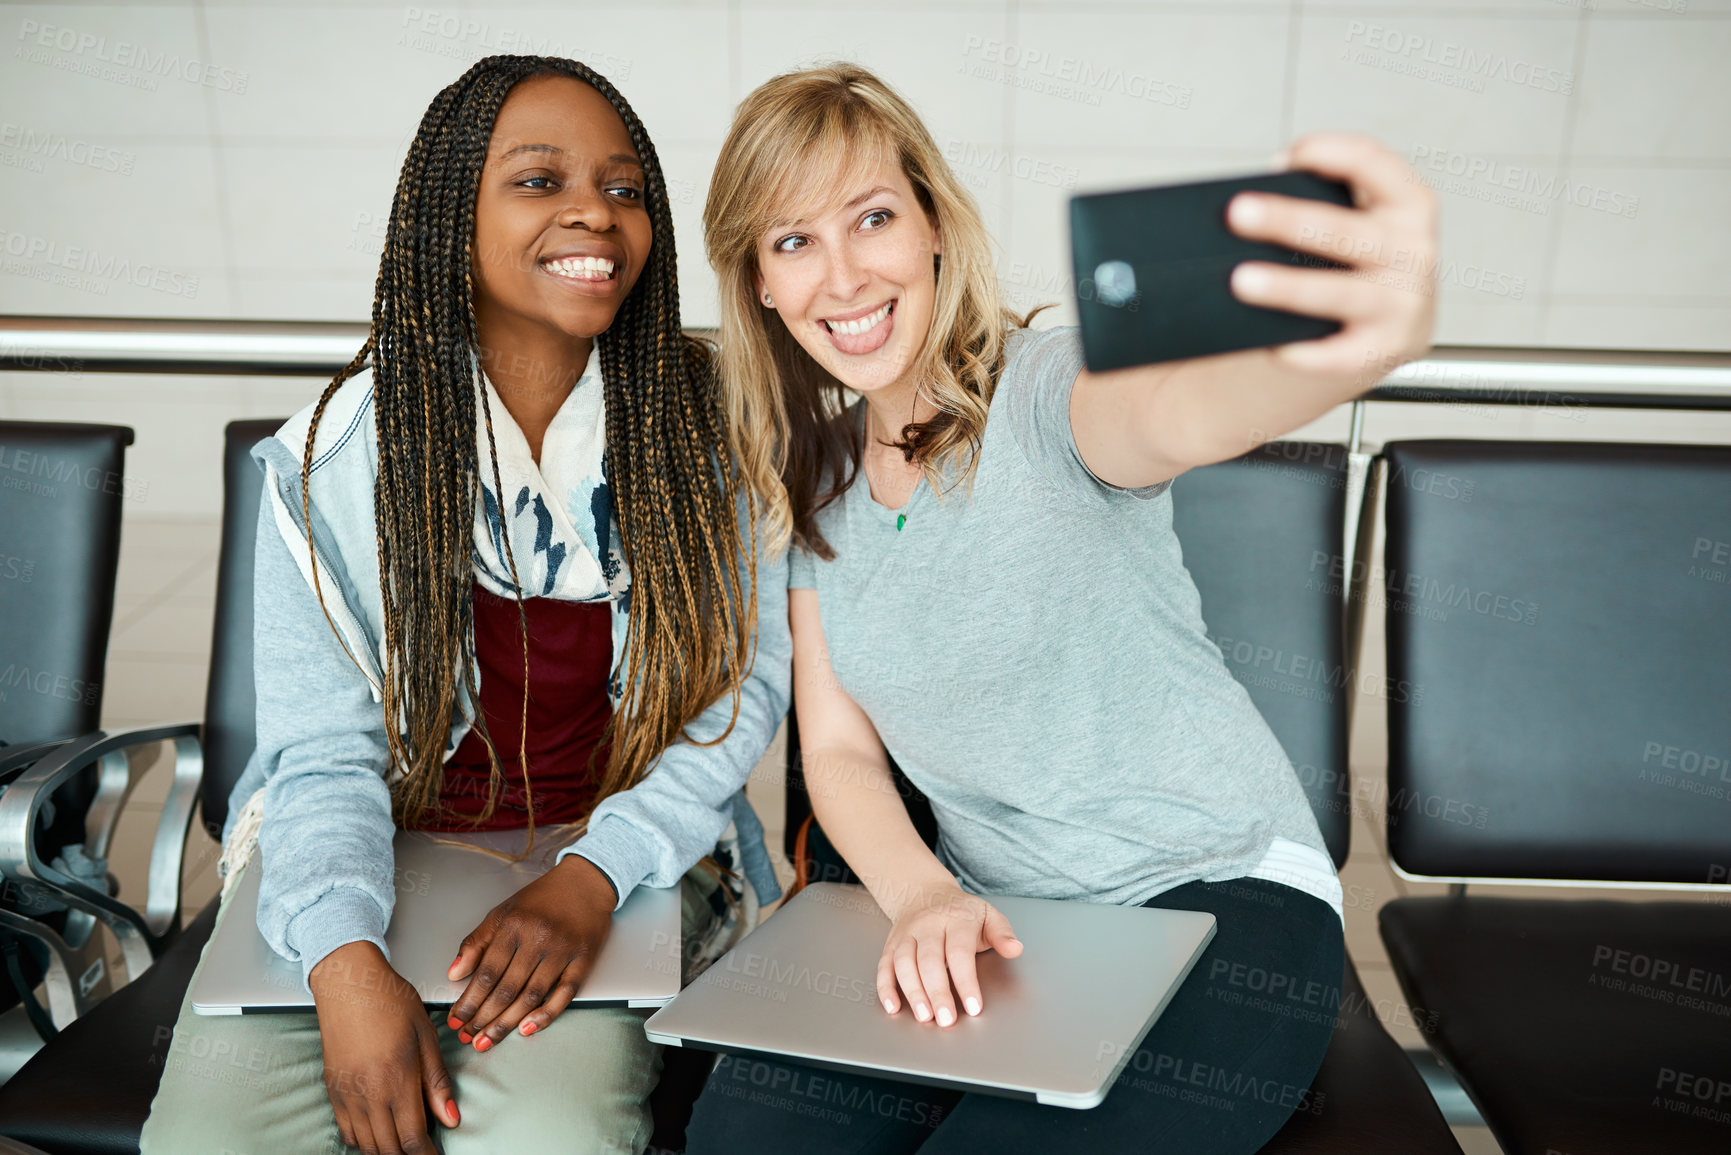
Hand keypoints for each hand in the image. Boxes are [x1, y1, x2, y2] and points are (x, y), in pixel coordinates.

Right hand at [310, 940, 456, 1153]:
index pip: (413, 1137)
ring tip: (404, 1143)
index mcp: (397, 1079)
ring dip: (387, 1150)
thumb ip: (437, 1080)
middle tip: (424, 1150)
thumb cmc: (390, 1001)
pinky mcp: (333, 1090)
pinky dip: (363, 1141)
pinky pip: (346, 1131)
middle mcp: (369, 1093)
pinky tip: (378, 1132)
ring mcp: (347, 1094)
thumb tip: (450, 1117)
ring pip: (366, 1144)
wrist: (349, 984)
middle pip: (389, 1147)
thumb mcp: (426, 1036)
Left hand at [444, 853, 615, 1051]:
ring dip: (507, 1023)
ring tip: (489, 1039)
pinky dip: (545, 1015)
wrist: (585, 882)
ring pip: (531, 996)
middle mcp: (538, 938)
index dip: (469, 1001)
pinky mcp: (583, 960)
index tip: (456, 1019)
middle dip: (483, 1018)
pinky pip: (564, 995)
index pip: (486, 973)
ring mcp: (562, 951)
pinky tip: (527, 1029)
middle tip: (469, 1037)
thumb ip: (476, 942)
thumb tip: (454, 973)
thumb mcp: (502, 912)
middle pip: (506, 989)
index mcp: (514, 925)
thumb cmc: (541, 898)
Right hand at [876, 881, 1021, 1027]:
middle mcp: (927, 925)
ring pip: (904, 963)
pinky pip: (884, 965)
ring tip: (924, 1016)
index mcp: (956, 919)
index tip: (973, 1007)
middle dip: (937, 993)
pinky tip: (893, 1006)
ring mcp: (906, 934)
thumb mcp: (988, 915)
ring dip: (912, 992)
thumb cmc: (962, 913)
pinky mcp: (891, 943)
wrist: (927, 894)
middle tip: (946, 1020)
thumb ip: (1002, 934)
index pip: (959, 952)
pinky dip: (886, 987)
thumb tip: (1015, 949)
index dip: (965, 981)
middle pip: (929, 961)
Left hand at [1226, 132, 1438, 383]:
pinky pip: (1340, 354)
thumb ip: (1324, 201)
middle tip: (1237, 213)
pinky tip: (1274, 347)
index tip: (1285, 158)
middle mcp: (1414, 253)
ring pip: (1340, 293)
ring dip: (1289, 287)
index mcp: (1409, 206)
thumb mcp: (1360, 221)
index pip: (1375, 164)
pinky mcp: (1384, 350)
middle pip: (1345, 232)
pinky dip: (1307, 353)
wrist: (1391, 328)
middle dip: (1288, 221)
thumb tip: (1248, 209)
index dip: (1330, 153)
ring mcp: (1404, 305)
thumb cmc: (1359, 263)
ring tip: (1241, 280)